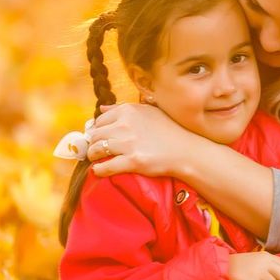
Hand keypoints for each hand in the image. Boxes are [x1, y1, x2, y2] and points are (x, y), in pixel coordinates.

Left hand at [85, 103, 207, 177]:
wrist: (186, 150)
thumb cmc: (169, 130)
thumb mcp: (148, 111)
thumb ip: (123, 108)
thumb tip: (101, 109)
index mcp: (128, 111)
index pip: (100, 120)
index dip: (98, 130)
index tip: (100, 137)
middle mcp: (125, 124)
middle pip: (95, 135)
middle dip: (93, 143)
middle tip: (97, 150)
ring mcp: (128, 143)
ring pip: (96, 150)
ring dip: (93, 156)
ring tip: (98, 159)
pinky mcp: (133, 161)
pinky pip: (105, 167)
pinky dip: (99, 170)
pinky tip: (100, 170)